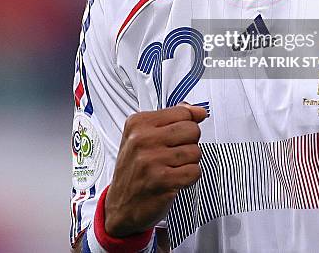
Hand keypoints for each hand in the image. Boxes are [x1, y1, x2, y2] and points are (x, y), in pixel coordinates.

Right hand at [104, 104, 206, 236]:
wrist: (120, 207)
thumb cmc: (134, 170)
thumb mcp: (144, 137)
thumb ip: (172, 119)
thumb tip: (199, 111)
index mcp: (138, 123)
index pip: (182, 112)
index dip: (187, 125)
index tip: (178, 135)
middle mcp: (142, 139)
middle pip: (192, 130)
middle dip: (190, 143)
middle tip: (174, 154)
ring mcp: (151, 159)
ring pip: (195, 152)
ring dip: (189, 162)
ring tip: (172, 168)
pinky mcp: (162, 180)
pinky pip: (194, 172)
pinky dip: (189, 177)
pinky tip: (175, 179)